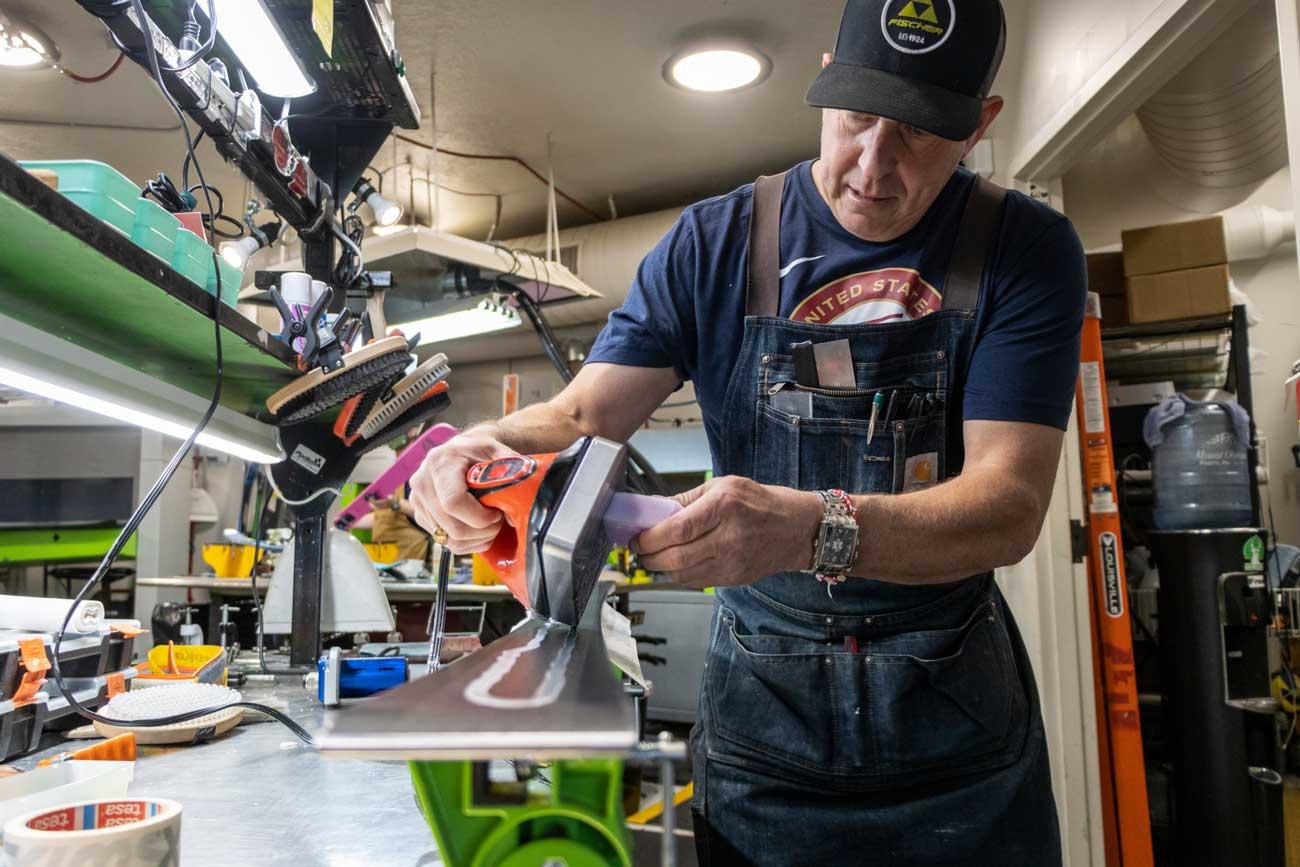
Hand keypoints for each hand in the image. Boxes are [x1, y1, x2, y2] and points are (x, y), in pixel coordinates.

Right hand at [409, 428, 516, 553]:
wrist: (460, 450)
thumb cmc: (479, 451)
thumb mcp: (497, 451)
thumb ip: (511, 470)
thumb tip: (522, 496)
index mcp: (440, 464)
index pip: (453, 503)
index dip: (480, 517)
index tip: (497, 513)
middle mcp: (422, 483)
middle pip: (452, 527)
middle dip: (482, 531)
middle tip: (499, 522)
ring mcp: (418, 501)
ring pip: (449, 539)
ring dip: (476, 540)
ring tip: (491, 526)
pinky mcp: (420, 515)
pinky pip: (444, 542)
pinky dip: (466, 543)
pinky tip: (479, 531)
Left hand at [631, 476, 822, 588]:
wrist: (797, 529)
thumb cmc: (760, 502)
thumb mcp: (724, 485)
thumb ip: (686, 499)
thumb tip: (653, 510)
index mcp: (724, 506)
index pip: (677, 530)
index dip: (650, 537)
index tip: (638, 536)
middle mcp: (728, 536)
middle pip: (676, 558)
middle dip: (649, 556)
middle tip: (641, 548)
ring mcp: (732, 561)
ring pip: (682, 575)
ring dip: (661, 568)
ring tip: (656, 555)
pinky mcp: (733, 578)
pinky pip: (696, 581)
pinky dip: (679, 575)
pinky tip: (677, 563)